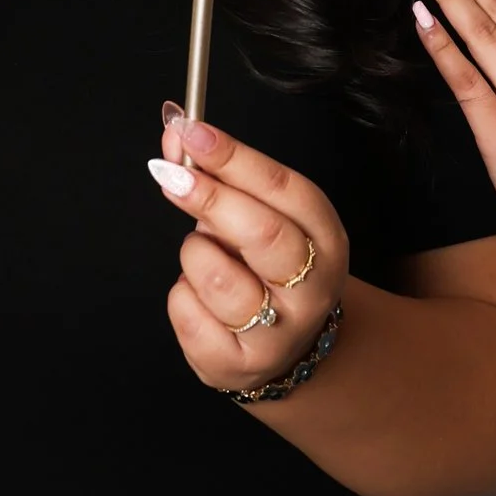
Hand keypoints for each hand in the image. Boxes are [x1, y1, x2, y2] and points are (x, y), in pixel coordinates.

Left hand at [148, 110, 349, 394]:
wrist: (288, 347)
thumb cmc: (266, 266)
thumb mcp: (258, 215)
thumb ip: (220, 174)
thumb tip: (175, 133)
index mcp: (326, 238)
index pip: (284, 188)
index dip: (234, 156)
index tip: (190, 130)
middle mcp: (312, 287)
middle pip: (262, 232)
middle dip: (209, 196)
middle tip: (169, 174)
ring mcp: (278, 333)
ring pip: (216, 276)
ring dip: (194, 254)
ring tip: (204, 257)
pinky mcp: (238, 365)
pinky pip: (187, 313)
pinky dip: (181, 294)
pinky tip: (201, 298)